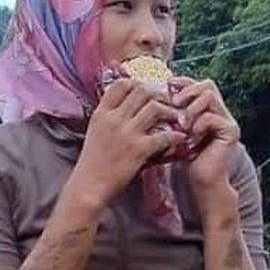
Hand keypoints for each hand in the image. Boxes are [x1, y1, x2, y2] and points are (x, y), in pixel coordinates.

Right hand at [70, 79, 187, 207]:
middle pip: (142, 91)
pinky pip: (164, 136)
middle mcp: (114, 119)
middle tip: (168, 103)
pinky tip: (180, 138)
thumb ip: (108, 118)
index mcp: (102, 113)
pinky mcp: (138, 150)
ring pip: (155, 108)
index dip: (138, 83)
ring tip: (176, 119)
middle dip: (158, 95)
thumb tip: (124, 107)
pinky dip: (176, 136)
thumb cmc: (93, 163)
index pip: (121, 84)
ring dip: (170, 112)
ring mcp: (127, 134)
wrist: (89, 186)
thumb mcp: (95, 133)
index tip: (148, 91)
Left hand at [171, 76, 239, 208]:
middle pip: (208, 85)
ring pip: (210, 97)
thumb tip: (160, 92)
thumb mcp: (176, 131)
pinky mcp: (231, 132)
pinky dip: (198, 124)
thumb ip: (175, 112)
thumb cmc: (186, 159)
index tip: (168, 85)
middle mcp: (221, 113)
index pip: (200, 85)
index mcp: (209, 110)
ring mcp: (228, 121)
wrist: (200, 183)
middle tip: (174, 102)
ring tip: (182, 123)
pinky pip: (212, 116)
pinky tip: (191, 136)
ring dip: (192, 108)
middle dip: (188, 91)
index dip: (184, 82)